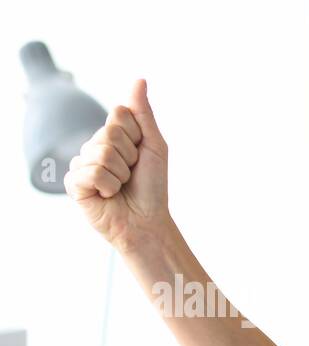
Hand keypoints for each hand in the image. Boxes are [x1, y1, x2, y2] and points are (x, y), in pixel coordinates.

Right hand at [64, 78, 170, 250]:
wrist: (147, 221)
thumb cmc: (152, 187)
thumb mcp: (153, 146)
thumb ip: (143, 113)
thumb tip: (139, 80)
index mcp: (112, 135)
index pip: (119, 114)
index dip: (136, 136)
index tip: (141, 155)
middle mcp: (94, 146)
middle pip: (109, 133)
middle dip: (129, 157)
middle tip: (131, 175)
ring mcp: (82, 164)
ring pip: (100, 153)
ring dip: (120, 174)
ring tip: (120, 187)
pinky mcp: (74, 184)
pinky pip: (90, 172)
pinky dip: (107, 186)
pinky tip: (108, 195)